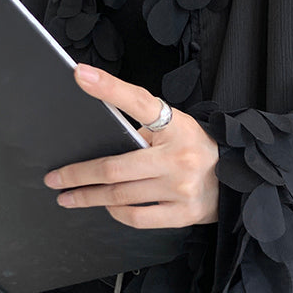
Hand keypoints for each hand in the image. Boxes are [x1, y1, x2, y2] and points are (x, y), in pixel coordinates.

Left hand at [42, 63, 219, 227]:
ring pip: (120, 196)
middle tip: (55, 178)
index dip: (108, 88)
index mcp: (176, 126)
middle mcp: (178, 156)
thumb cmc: (195, 148)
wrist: (237, 177)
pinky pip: (137, 217)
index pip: (138, 102)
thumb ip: (143, 131)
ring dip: (88, 197)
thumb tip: (97, 141)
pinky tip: (106, 208)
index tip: (79, 74)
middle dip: (77, 174)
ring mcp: (181, 187)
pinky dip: (116, 213)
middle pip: (114, 167)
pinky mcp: (183, 213)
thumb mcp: (176, 127)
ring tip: (69, 196)